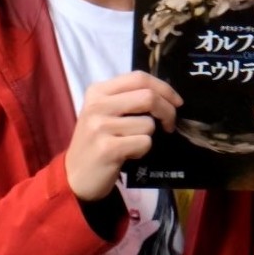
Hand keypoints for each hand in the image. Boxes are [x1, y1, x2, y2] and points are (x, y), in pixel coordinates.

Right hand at [65, 71, 180, 200]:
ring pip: (148, 124)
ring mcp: (100, 126)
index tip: (177, 102)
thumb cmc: (97, 142)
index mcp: (98, 91)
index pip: (139, 77)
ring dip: (149, 136)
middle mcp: (97, 105)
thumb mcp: (106, 113)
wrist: (76, 177)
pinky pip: (144, 143)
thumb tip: (168, 97)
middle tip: (169, 125)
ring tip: (133, 143)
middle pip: (148, 97)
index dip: (164, 88)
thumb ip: (129, 99)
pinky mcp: (107, 148)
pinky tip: (128, 155)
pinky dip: (143, 150)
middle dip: (167, 111)